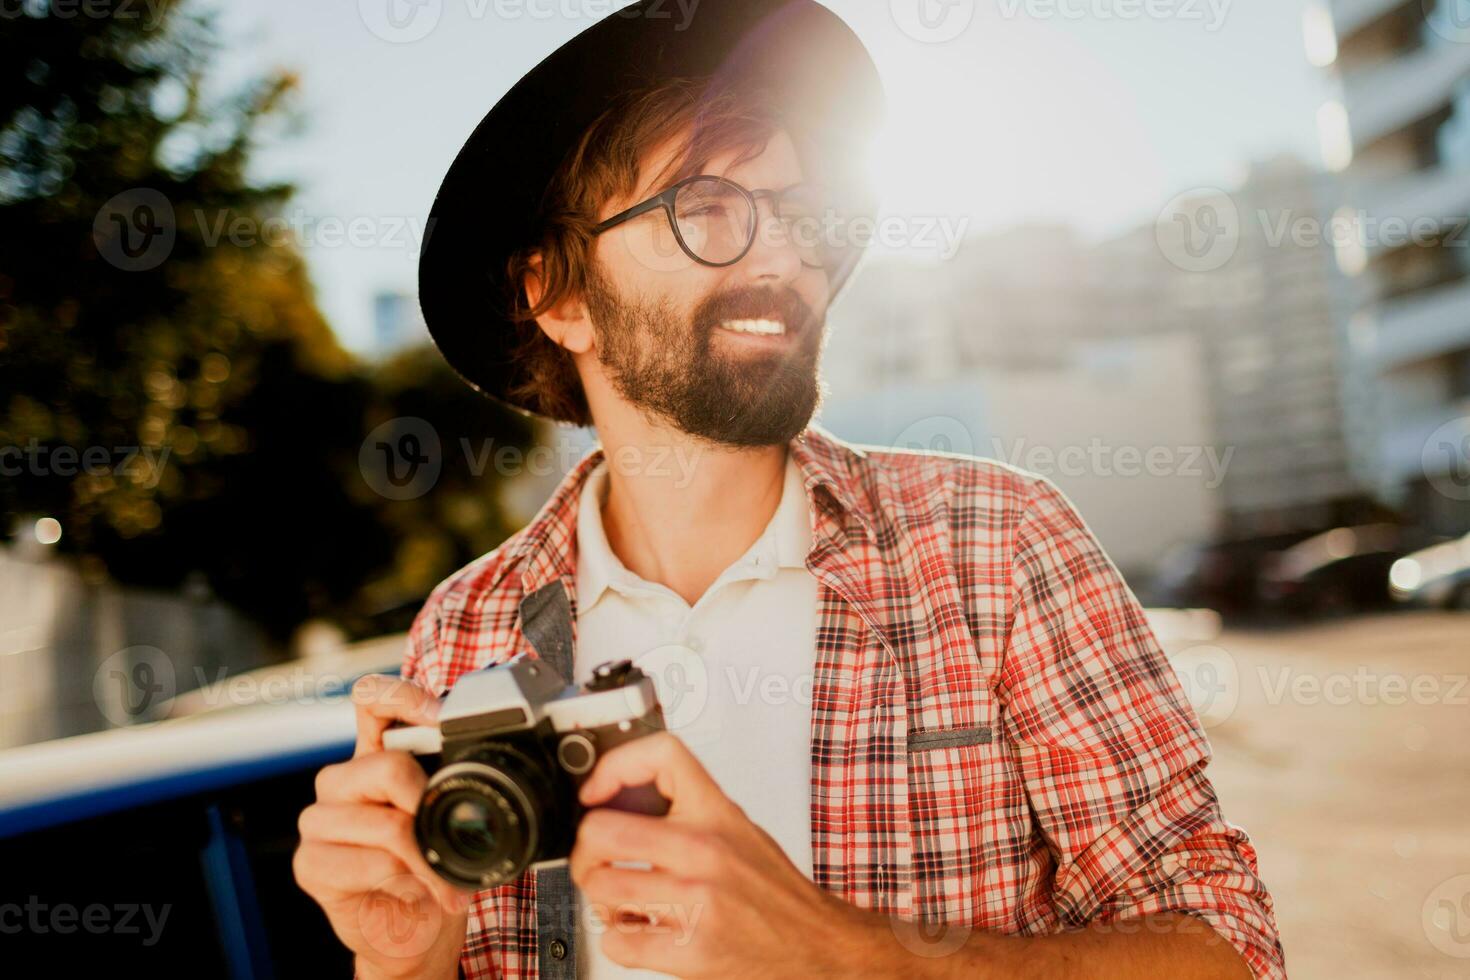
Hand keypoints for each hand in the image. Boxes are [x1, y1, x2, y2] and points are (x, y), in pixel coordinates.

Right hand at [293, 674, 472, 979]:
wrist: (415, 930)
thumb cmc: (433, 866)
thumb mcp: (449, 816)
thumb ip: (450, 782)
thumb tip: (473, 763)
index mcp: (375, 754)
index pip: (371, 699)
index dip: (403, 696)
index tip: (440, 718)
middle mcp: (342, 780)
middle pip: (387, 766)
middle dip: (430, 805)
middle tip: (451, 836)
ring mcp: (320, 820)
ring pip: (387, 824)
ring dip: (426, 859)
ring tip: (438, 879)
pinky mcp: (310, 862)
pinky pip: (373, 864)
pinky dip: (406, 883)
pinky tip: (408, 892)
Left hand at [569, 731, 876, 977]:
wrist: (816, 944)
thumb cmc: (776, 891)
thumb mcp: (738, 828)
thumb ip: (689, 811)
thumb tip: (623, 798)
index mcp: (717, 814)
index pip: (661, 756)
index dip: (615, 765)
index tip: (598, 790)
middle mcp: (704, 852)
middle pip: (602, 830)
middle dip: (587, 849)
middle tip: (597, 857)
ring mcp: (695, 901)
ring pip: (600, 887)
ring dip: (600, 897)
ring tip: (621, 900)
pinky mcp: (688, 950)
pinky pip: (616, 940)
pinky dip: (618, 938)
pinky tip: (639, 930)